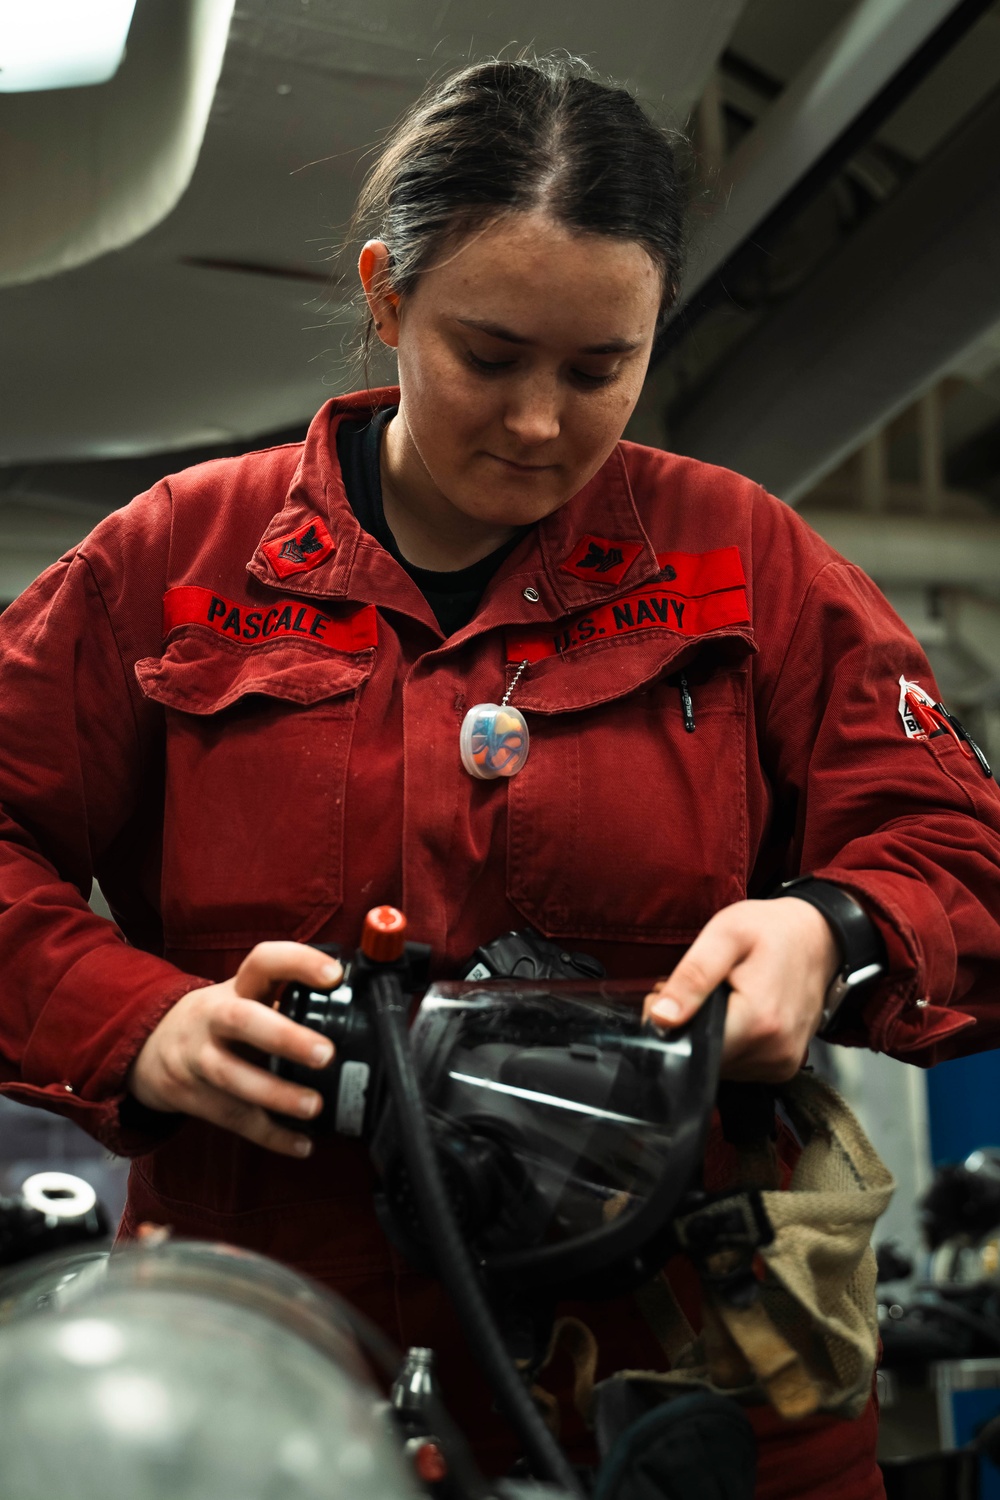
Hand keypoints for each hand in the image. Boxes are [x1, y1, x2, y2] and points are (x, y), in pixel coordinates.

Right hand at [127, 942, 343, 1156]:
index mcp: (236, 988)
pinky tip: (302, 1144)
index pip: (263, 962)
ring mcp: (199, 1059)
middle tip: (325, 1053)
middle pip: (242, 1020)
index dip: (298, 963)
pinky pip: (233, 1119)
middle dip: (284, 1037)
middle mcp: (214, 1019)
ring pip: (231, 1076)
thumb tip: (356, 999)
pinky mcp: (194, 1097)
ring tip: (314, 1106)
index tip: (334, 976)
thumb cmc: (220, 1020)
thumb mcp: (243, 996)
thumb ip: (286, 996)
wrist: (149, 1047)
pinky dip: (270, 1135)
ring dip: (275, 1093)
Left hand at [642, 899, 839, 1080]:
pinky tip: (737, 1014)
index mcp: (757, 1021)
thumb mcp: (725, 935)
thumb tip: (661, 1017)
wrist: (819, 938)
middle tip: (699, 990)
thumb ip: (692, 977)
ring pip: (720, 1065)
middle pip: (704, 1057)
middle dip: (690, 1028)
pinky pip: (740, 1066)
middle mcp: (773, 1051)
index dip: (671, 1024)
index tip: (671, 995)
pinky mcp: (783, 1067)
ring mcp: (781, 1064)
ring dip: (710, 1037)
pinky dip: (730, 1043)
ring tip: (720, 998)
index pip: (691, 1046)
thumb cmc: (771, 931)